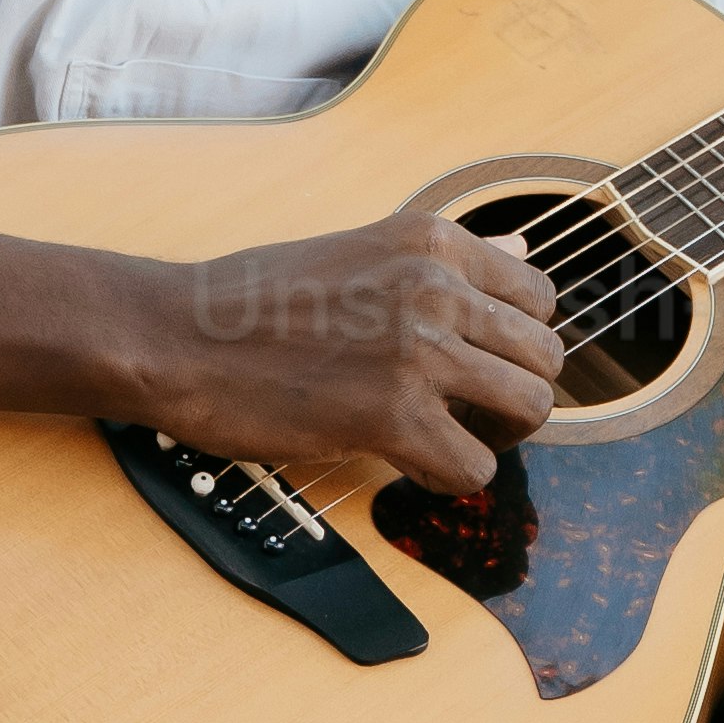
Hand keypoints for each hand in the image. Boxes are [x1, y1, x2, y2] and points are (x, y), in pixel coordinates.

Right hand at [142, 210, 560, 494]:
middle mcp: (436, 286)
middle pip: (546, 357)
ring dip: (496, 439)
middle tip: (466, 415)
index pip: (539, 296)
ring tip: (445, 441)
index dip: (516, 344)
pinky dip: (450, 480)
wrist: (177, 336)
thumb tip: (520, 244)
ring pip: (530, 409)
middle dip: (516, 396)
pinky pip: (475, 468)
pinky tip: (408, 466)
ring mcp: (418, 349)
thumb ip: (444, 259)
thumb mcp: (362, 250)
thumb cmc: (254, 302)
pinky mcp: (392, 414)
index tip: (475, 365)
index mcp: (431, 241)